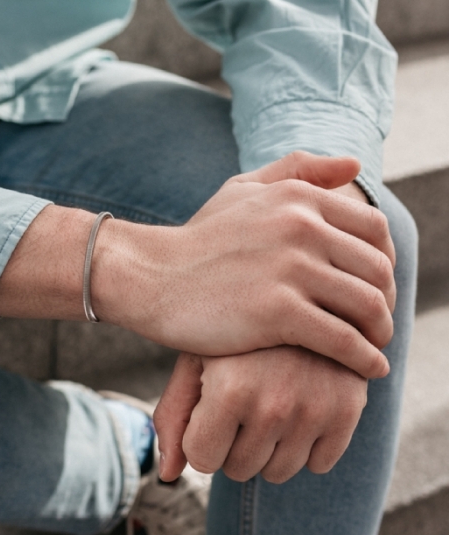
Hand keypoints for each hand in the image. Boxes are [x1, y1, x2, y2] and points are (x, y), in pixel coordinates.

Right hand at [94, 151, 395, 380]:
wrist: (149, 277)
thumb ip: (297, 171)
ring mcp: (289, 270)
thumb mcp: (242, 190)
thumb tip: (355, 164)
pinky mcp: (277, 313)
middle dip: (386, 301)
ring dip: (380, 333)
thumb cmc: (198, 240)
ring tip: (372, 348)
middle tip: (376, 325)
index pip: (375, 230)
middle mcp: (300, 226)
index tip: (373, 288)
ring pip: (368, 306)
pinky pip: (344, 341)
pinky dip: (365, 359)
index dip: (384, 263)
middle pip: (378, 269)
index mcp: (298, 197)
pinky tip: (366, 370)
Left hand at [154, 348, 367, 483]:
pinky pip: (320, 463)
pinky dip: (307, 445)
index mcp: (230, 390)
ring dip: (268, 449)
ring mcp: (315, 408)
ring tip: (266, 403)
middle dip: (232, 444)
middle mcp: (274, 403)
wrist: (298, 288)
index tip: (208, 409)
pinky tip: (298, 407)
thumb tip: (168, 476)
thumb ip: (174, 416)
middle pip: (239, 470)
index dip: (201, 437)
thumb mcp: (195, 359)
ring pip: (280, 472)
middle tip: (239, 403)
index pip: (203, 460)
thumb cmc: (232, 330)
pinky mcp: (349, 408)